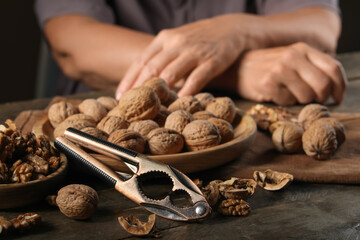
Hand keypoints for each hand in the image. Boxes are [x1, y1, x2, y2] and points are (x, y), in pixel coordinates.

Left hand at [116, 14, 243, 98]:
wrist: (231, 28)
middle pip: (152, 68)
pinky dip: (187, 90)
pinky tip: (179, 101)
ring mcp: (194, 51)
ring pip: (171, 72)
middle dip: (139, 88)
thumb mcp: (177, 40)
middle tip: (131, 105)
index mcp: (164, 38)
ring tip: (149, 106)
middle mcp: (176, 43)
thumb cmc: (199, 38)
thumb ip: (162, 56)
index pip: (141, 60)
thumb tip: (144, 78)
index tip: (120, 95)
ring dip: (159, 90)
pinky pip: (197, 77)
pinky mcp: (212, 60)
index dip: (129, 78)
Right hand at [236, 42, 346, 104]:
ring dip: (300, 100)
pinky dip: (284, 101)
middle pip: (323, 85)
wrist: (237, 68)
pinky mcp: (268, 83)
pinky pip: (288, 101)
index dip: (340, 86)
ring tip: (288, 93)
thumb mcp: (291, 58)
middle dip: (321, 97)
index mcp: (302, 49)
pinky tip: (275, 94)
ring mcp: (279, 69)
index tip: (337, 97)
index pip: (332, 68)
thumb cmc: (268, 66)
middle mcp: (292, 56)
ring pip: (306, 96)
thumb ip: (311, 66)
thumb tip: (333, 87)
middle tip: (313, 100)